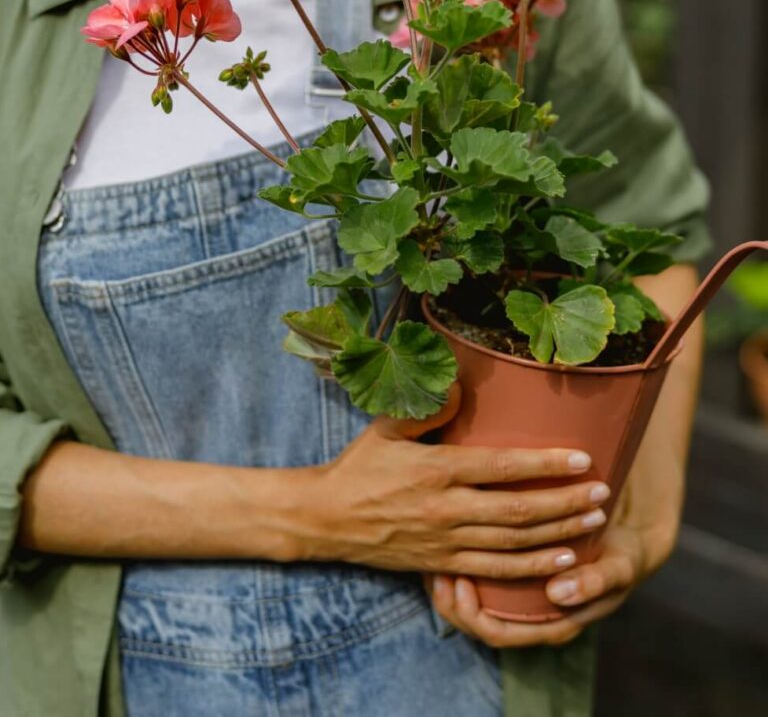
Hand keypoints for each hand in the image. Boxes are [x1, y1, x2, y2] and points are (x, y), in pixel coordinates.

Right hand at [301, 385, 610, 581]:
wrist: (327, 520)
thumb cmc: (359, 466)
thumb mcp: (385, 428)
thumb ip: (426, 410)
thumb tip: (463, 388)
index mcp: (436, 471)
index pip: (502, 468)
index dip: (545, 465)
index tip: (582, 458)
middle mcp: (447, 510)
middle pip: (519, 510)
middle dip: (566, 502)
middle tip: (604, 493)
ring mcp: (447, 542)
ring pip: (515, 544)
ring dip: (559, 535)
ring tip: (595, 524)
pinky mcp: (443, 566)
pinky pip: (496, 571)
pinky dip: (532, 569)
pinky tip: (562, 562)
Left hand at [425, 484, 678, 647]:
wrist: (627, 540)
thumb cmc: (620, 555)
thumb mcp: (617, 568)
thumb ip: (594, 582)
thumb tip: (559, 593)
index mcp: (552, 623)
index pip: (498, 633)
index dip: (472, 613)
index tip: (460, 580)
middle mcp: (532, 618)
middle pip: (475, 624)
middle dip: (450, 602)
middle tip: (437, 570)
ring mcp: (521, 601)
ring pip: (470, 606)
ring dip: (449, 587)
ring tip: (436, 559)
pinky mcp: (515, 578)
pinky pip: (477, 583)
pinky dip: (458, 568)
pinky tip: (447, 545)